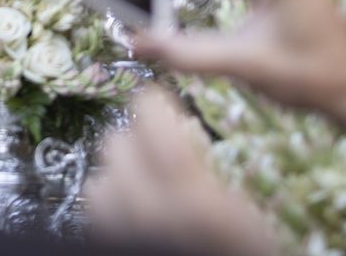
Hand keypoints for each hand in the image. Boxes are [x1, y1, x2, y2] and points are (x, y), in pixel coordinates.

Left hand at [85, 87, 281, 255]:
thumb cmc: (245, 252)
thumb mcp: (250, 215)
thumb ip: (213, 169)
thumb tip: (182, 126)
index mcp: (195, 199)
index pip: (147, 116)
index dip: (153, 105)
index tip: (162, 105)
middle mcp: (148, 213)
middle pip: (115, 143)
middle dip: (136, 140)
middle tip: (159, 150)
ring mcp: (121, 235)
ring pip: (99, 178)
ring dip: (118, 175)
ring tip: (145, 184)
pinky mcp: (106, 245)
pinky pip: (94, 212)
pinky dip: (109, 205)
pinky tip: (133, 213)